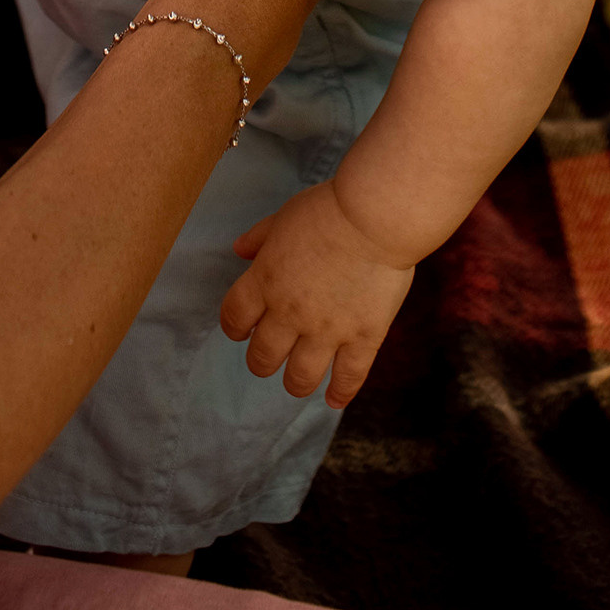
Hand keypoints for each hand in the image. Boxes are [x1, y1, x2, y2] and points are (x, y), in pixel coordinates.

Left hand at [220, 180, 413, 410]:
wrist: (374, 217)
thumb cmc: (328, 209)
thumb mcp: (284, 215)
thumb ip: (260, 237)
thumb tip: (238, 250)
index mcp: (265, 281)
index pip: (235, 317)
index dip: (235, 327)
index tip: (241, 329)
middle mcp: (290, 313)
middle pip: (263, 356)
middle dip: (261, 361)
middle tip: (269, 357)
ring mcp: (327, 331)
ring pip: (300, 377)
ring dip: (294, 383)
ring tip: (297, 381)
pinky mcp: (363, 338)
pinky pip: (348, 378)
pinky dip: (340, 393)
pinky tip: (334, 400)